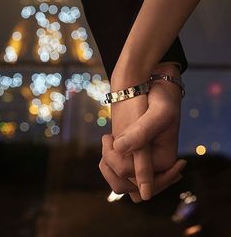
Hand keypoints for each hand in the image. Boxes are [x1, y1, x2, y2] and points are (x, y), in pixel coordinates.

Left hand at [99, 63, 185, 200]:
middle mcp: (156, 166)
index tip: (112, 138)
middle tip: (109, 138)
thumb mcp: (157, 113)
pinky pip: (117, 170)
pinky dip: (108, 159)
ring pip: (120, 182)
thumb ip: (141, 133)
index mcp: (165, 161)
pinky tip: (109, 138)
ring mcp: (144, 161)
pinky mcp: (133, 154)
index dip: (119, 165)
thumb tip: (119, 148)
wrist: (155, 86)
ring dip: (109, 165)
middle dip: (113, 167)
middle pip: (127, 187)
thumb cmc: (162, 98)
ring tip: (109, 138)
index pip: (138, 181)